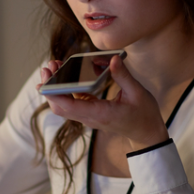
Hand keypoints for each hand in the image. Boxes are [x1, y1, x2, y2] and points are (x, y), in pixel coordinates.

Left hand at [41, 55, 168, 150]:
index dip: (54, 94)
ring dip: (55, 88)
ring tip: (54, 67)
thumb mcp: (138, 93)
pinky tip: (64, 74)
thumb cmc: (144, 114)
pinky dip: (65, 89)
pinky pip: (72, 102)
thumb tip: (113, 59)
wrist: (146, 133)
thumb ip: (123, 76)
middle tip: (48, 67)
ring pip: (64, 106)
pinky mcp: (91, 112)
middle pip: (60, 107)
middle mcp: (90, 117)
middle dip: (50, 88)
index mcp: (100, 113)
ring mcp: (89, 116)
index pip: (69, 107)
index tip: (46, 79)